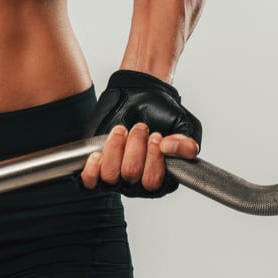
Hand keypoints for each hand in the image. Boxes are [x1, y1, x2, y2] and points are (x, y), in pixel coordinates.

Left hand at [79, 122, 200, 193]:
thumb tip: (170, 149)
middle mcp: (139, 182)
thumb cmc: (163, 112)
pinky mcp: (97, 167)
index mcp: (163, 178)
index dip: (153, 160)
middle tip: (141, 128)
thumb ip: (187, 142)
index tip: (157, 137)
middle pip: (131, 175)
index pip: (154, 183)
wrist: (139, 93)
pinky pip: (90, 181)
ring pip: (110, 175)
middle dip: (135, 148)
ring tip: (123, 130)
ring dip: (116, 148)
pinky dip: (92, 168)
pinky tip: (98, 153)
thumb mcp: (183, 125)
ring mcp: (117, 176)